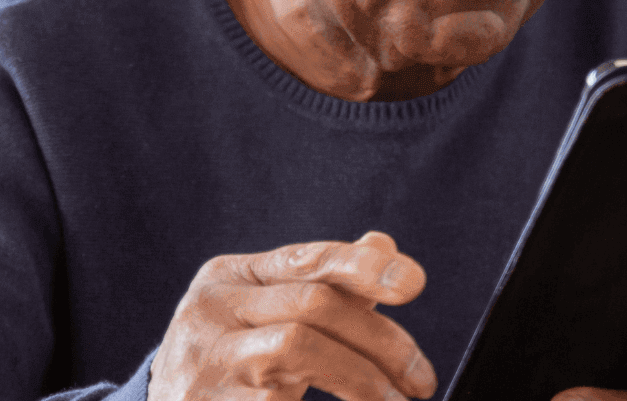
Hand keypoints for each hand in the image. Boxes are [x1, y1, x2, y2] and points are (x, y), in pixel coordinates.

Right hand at [149, 232, 436, 400]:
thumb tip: (384, 247)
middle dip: (380, 341)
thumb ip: (324, 284)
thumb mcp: (266, 312)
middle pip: (312, 306)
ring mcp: (206, 361)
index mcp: (228, 277)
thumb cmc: (228, 358)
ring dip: (361, 378)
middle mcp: (210, 311)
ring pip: (296, 349)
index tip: (413, 283)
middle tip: (420, 379)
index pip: (306, 259)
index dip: (362, 267)